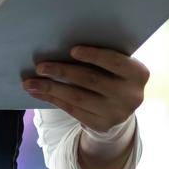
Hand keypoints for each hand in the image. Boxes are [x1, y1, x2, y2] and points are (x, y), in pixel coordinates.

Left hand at [22, 46, 147, 137]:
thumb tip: (58, 44)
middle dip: (62, 71)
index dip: (94, 55)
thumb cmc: (111, 75)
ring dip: (50, 88)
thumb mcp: (115, 65)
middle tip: (40, 66)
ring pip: (78, 97)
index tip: (72, 50)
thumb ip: (99, 56)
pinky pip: (73, 110)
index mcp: (138, 73)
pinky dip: (53, 99)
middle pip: (91, 80)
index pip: (115, 62)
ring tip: (30, 82)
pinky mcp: (102, 124)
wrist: (119, 107)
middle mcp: (131, 95)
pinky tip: (38, 92)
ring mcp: (117, 113)